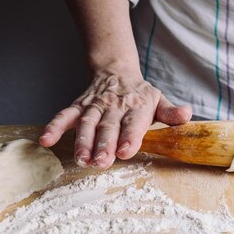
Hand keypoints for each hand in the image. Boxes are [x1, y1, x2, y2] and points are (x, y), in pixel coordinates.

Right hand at [39, 69, 191, 168]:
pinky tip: (46, 140)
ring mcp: (94, 107)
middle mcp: (114, 107)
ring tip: (81, 159)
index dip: (130, 136)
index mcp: (137, 107)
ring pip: (86, 124)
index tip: (126, 151)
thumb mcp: (159, 101)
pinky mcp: (78, 107)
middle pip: (108, 127)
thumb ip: (171, 113)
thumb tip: (188, 115)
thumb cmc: (141, 95)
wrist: (116, 71)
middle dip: (104, 145)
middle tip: (101, 162)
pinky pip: (64, 116)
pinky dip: (54, 126)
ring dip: (82, 142)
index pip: (134, 123)